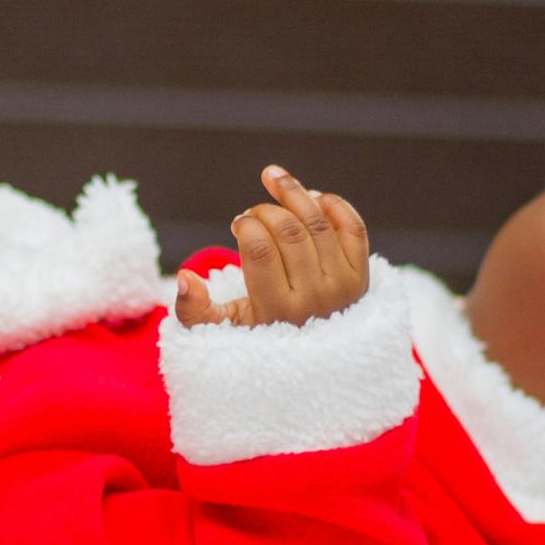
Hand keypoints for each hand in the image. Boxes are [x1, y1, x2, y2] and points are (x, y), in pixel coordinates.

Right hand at [175, 165, 369, 327]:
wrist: (313, 363)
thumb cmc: (258, 337)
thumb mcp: (219, 332)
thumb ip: (193, 309)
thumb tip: (183, 277)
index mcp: (276, 311)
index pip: (260, 251)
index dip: (246, 225)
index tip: (238, 223)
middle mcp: (314, 299)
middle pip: (290, 232)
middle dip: (265, 210)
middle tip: (252, 213)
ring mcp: (343, 287)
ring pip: (319, 224)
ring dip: (295, 194)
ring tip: (276, 182)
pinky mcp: (361, 276)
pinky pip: (353, 229)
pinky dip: (334, 205)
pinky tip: (312, 197)